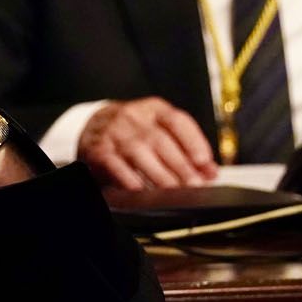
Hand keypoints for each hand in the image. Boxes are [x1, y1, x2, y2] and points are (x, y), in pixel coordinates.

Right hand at [78, 97, 217, 189]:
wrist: (91, 126)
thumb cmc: (132, 131)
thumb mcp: (158, 130)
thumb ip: (185, 149)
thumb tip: (210, 172)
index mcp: (152, 109)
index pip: (177, 121)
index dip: (194, 142)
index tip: (205, 163)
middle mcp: (133, 117)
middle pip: (161, 141)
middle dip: (181, 166)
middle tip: (195, 185)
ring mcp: (114, 133)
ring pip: (141, 154)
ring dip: (160, 176)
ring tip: (175, 192)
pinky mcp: (98, 151)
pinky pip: (117, 167)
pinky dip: (132, 181)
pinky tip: (144, 192)